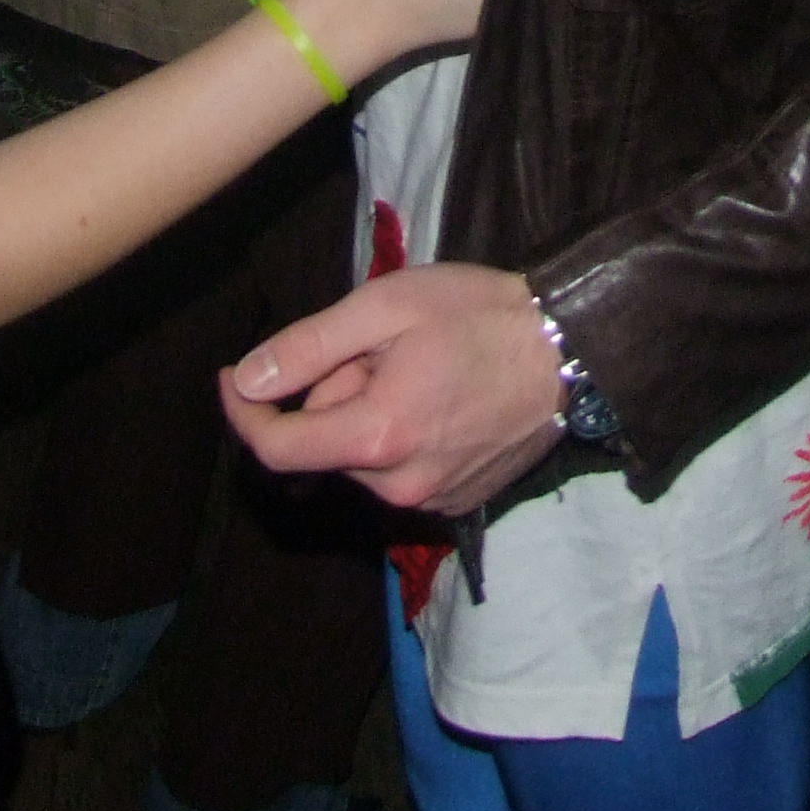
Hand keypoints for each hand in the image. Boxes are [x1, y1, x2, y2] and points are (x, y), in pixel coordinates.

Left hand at [222, 261, 565, 513]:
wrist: (572, 347)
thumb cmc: (481, 315)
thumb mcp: (387, 307)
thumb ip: (311, 347)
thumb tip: (249, 379)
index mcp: (378, 437)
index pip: (278, 449)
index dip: (245, 412)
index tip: (236, 375)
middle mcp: (400, 486)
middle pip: (327, 445)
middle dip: (335, 392)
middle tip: (384, 344)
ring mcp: (433, 501)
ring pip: (364, 457)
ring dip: (370, 414)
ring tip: (421, 366)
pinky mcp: (458, 503)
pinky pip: (400, 471)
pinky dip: (402, 435)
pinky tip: (441, 396)